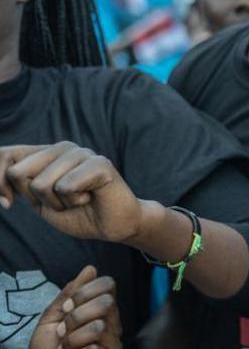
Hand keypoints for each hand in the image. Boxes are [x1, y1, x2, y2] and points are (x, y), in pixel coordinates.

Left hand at [0, 143, 143, 243]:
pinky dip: (73, 201)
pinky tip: (90, 198)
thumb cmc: (77, 213)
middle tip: (59, 202)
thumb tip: (1, 184)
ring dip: (57, 203)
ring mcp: (82, 153)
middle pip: (18, 173)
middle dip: (33, 199)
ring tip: (77, 201)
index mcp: (46, 153)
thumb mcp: (38, 201)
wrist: (113, 226)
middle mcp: (63, 147)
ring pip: (41, 184)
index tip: (7, 203)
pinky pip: (65, 187)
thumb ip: (16, 184)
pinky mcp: (99, 163)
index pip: (4, 155)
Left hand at [29, 265, 121, 348]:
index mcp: (98, 308)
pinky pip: (96, 346)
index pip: (108, 284)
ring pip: (100, 325)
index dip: (86, 291)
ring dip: (74, 337)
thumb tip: (90, 269)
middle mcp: (111, 321)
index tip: (67, 306)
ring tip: (67, 346)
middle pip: (107, 302)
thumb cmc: (47, 348)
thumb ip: (69, 294)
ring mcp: (112, 339)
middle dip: (77, 315)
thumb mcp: (51, 318)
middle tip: (64, 329)